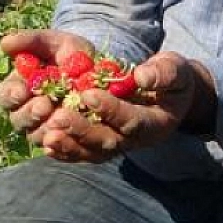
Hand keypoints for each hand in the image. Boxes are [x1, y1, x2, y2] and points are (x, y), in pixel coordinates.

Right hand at [0, 28, 94, 141]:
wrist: (102, 71)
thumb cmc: (71, 54)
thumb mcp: (56, 42)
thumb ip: (32, 42)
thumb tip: (5, 43)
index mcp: (19, 89)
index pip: (5, 97)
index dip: (12, 95)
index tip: (22, 90)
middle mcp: (27, 113)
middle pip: (19, 121)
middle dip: (31, 114)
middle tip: (45, 104)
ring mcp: (46, 129)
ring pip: (39, 136)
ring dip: (48, 128)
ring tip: (62, 115)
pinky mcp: (67, 142)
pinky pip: (62, 150)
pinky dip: (65, 145)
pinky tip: (71, 136)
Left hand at [3, 50, 214, 162]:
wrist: (171, 96)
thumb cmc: (173, 79)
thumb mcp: (176, 69)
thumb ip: (164, 73)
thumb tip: (142, 76)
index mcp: (157, 123)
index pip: (132, 121)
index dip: (111, 110)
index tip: (88, 94)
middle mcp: (138, 141)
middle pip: (108, 142)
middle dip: (82, 130)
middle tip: (59, 116)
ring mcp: (121, 146)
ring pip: (93, 152)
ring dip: (69, 145)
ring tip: (46, 136)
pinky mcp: (106, 146)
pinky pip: (85, 153)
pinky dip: (66, 151)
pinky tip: (46, 144)